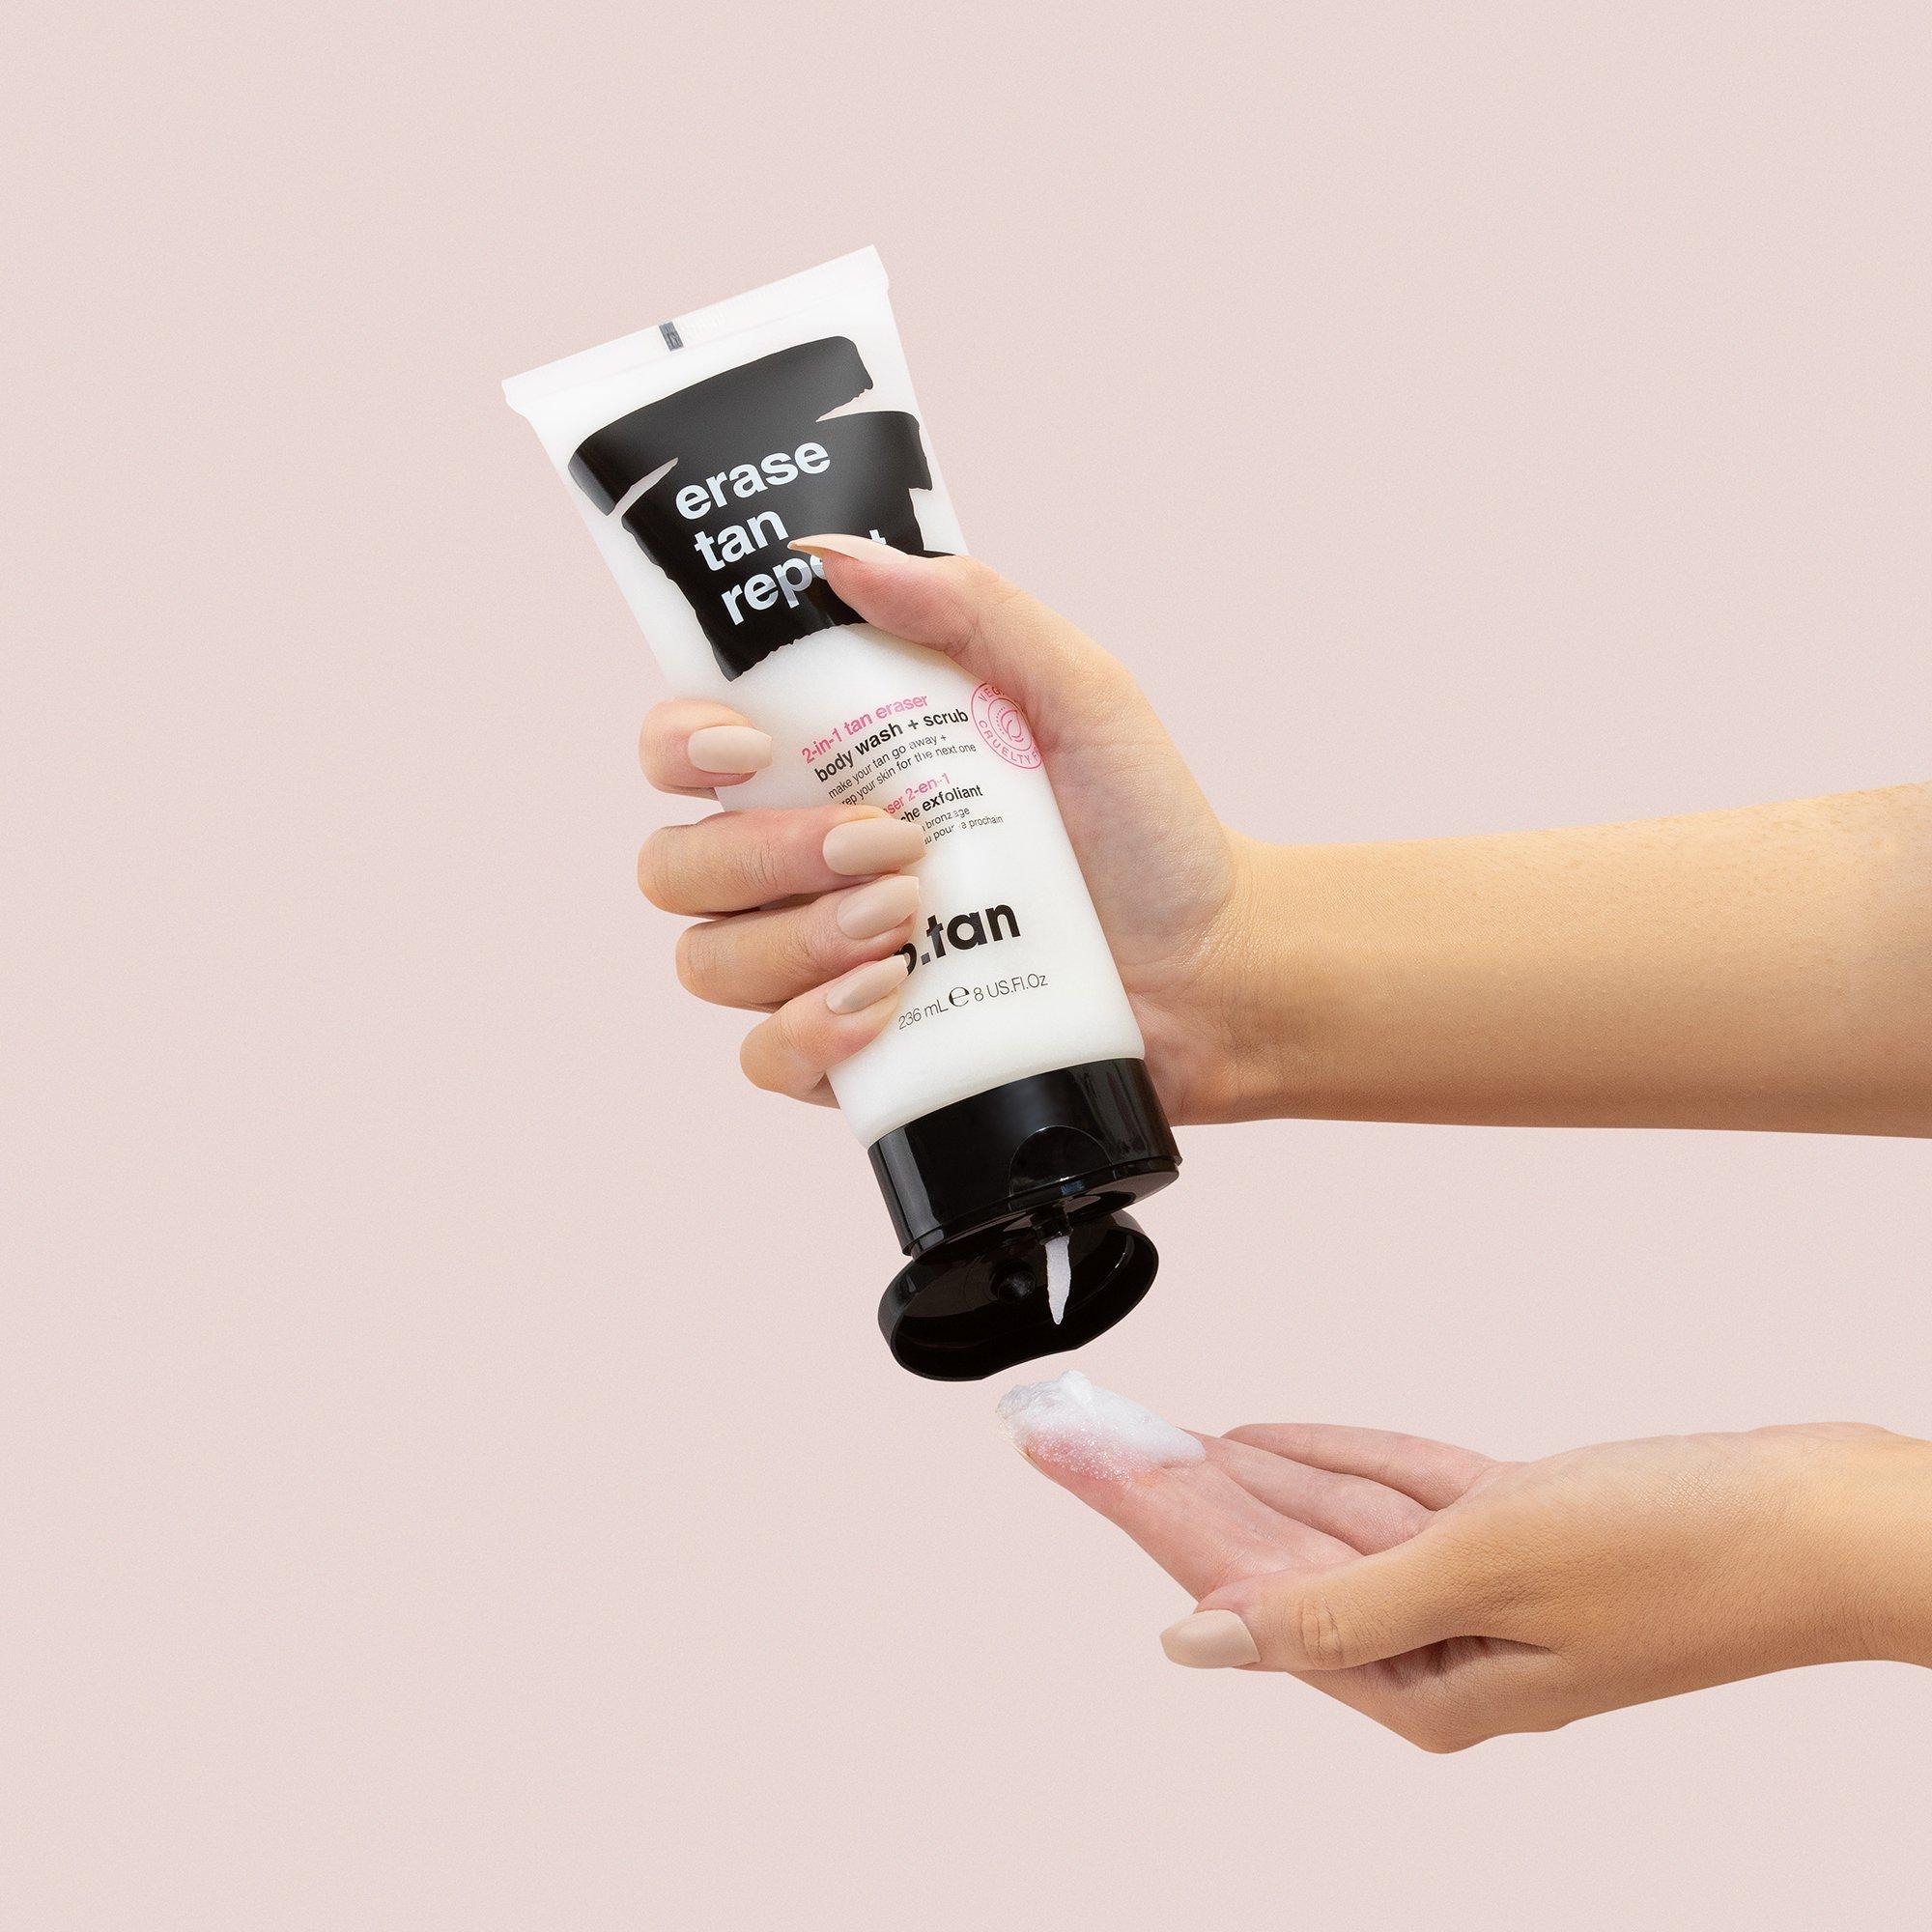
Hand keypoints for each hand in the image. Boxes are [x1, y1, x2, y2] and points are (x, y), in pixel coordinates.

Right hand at [635, 536, 1260, 1119]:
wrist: (1210, 968)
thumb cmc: (1142, 825)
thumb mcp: (1076, 688)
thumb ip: (967, 608)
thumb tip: (830, 554)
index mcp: (832, 767)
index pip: (683, 750)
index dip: (679, 745)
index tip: (750, 745)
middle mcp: (801, 867)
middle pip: (676, 866)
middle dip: (763, 855)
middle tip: (890, 846)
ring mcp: (817, 967)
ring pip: (708, 962)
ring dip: (798, 940)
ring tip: (911, 926)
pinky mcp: (851, 1056)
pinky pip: (762, 1057)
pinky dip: (810, 1030)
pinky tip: (892, 1001)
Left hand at [1013, 1400, 1931, 1749]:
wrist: (1830, 1520)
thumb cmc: (1682, 1553)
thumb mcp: (1485, 1572)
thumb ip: (1334, 1606)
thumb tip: (1199, 1645)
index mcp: (1419, 1679)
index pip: (1237, 1589)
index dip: (1142, 1517)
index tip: (1067, 1459)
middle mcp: (1435, 1643)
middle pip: (1262, 1555)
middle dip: (1162, 1489)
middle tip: (1071, 1432)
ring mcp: (1476, 1587)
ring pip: (1320, 1519)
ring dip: (1232, 1472)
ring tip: (1140, 1431)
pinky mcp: (1516, 1533)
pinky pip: (1393, 1492)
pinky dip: (1330, 1461)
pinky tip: (1261, 1438)